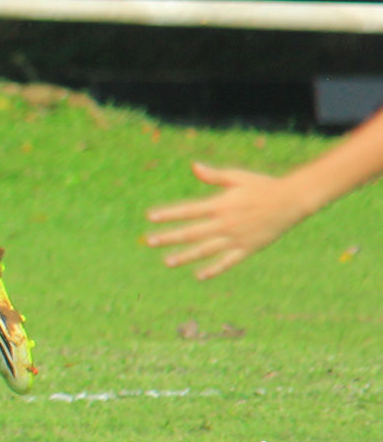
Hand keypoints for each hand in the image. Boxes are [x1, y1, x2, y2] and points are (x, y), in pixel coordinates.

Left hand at [144, 162, 316, 278]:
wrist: (292, 201)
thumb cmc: (263, 186)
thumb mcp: (238, 177)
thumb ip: (214, 175)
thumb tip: (193, 166)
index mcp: (221, 205)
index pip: (188, 211)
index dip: (169, 214)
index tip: (151, 217)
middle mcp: (226, 223)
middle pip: (191, 233)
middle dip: (169, 237)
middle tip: (149, 242)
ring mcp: (236, 238)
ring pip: (205, 250)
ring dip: (185, 256)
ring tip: (167, 262)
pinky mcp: (248, 248)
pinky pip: (228, 261)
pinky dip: (214, 269)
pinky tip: (199, 275)